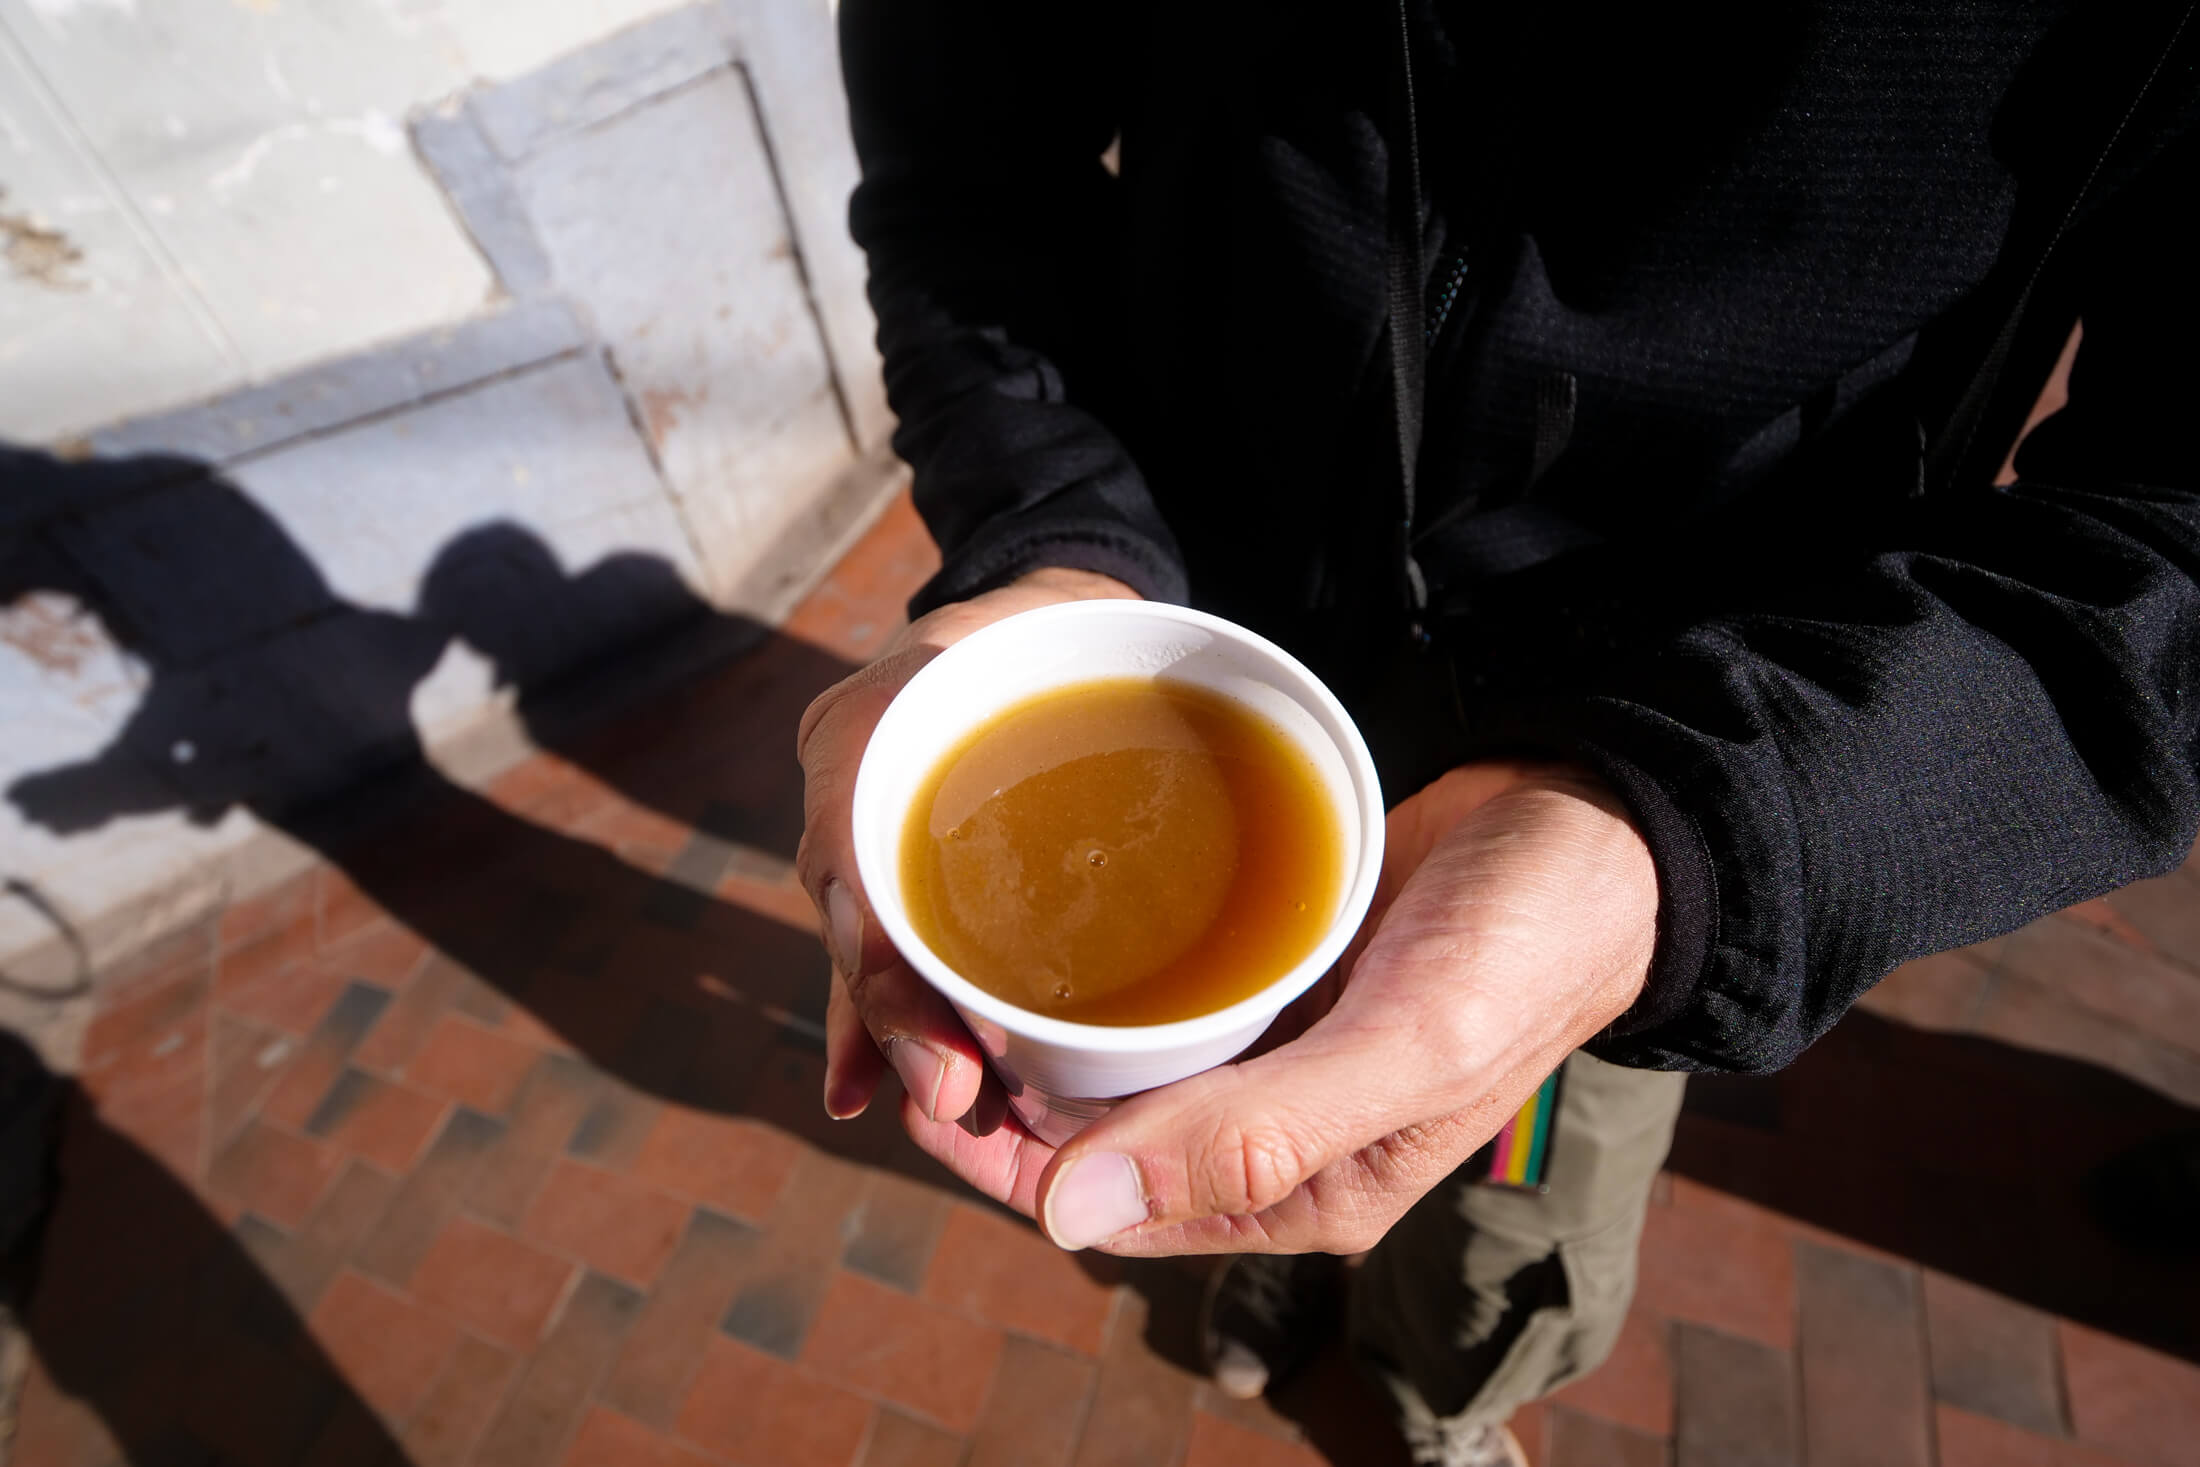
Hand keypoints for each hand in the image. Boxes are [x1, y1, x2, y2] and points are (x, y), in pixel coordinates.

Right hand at [797, 566, 1141, 1125]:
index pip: (857, 856)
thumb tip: (1233, 751)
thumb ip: (1121, 691)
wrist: (1045, 616)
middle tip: (955, 1094)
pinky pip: (890, 947)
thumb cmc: (1074, 624)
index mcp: (879, 718)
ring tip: (946, 1108)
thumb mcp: (1090, 633)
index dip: (888, 963)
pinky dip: (883, 1020)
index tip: (944, 1043)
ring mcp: (870, 823)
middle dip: (901, 1021)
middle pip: (862, 921)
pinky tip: (872, 1094)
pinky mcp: (906, 865)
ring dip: (900, 1036)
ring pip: (871, 946)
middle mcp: (856, 778)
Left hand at [854, 758, 1659, 1255]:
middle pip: (1099, 1138)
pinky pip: (1163, 985)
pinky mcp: (1275, 966)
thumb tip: (1068, 1215)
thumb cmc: (1524, 947)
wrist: (1596, 825)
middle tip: (919, 1003)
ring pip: (1119, 1061)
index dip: (1005, 1166)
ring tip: (955, 959)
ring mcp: (1272, 1045)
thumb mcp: (1401, 1050)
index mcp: (1304, 1189)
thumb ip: (1248, 1137)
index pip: (1112, 1209)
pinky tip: (1044, 916)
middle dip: (1000, 1094)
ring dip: (1038, 1029)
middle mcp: (1275, 1130)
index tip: (920, 1089)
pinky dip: (1098, 968)